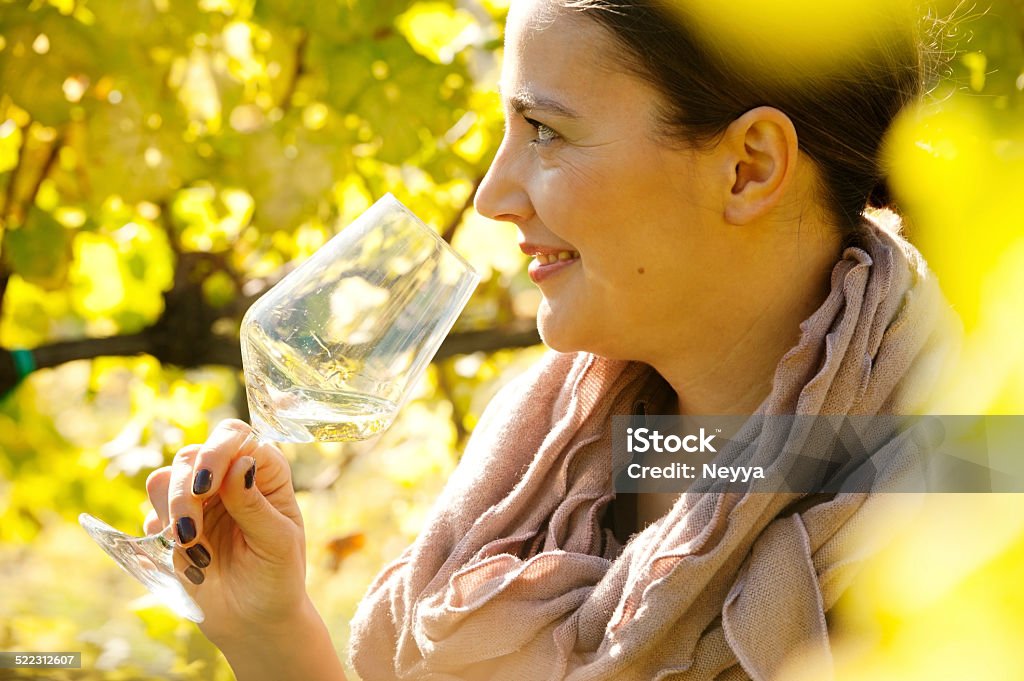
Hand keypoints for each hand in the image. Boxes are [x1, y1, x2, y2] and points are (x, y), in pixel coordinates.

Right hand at [144, 419, 308, 645]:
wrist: (253, 621)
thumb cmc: (277, 578)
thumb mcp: (277, 543)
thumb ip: (255, 505)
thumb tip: (240, 462)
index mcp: (265, 472)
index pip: (237, 437)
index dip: (217, 451)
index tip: (205, 486)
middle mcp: (230, 478)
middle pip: (193, 455)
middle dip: (184, 490)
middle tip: (190, 532)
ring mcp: (200, 500)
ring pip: (165, 478)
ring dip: (171, 510)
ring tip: (191, 548)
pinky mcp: (175, 524)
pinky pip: (152, 512)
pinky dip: (161, 533)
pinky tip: (187, 559)